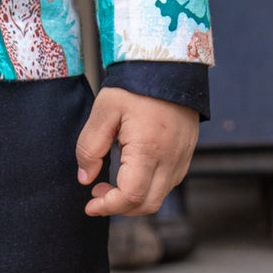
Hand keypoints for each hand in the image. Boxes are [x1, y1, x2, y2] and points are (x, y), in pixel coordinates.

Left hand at [75, 86, 197, 218]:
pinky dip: (148, 187)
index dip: (107, 207)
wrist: (170, 65)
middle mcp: (171, 159)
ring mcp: (182, 157)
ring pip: (159, 196)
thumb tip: (85, 178)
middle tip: (98, 193)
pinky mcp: (187, 153)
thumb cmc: (136, 84)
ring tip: (112, 182)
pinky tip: (132, 172)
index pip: (130, 197)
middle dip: (120, 207)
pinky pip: (169, 182)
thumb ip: (90, 146)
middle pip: (147, 205)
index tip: (90, 204)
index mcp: (149, 150)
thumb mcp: (104, 110)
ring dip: (134, 199)